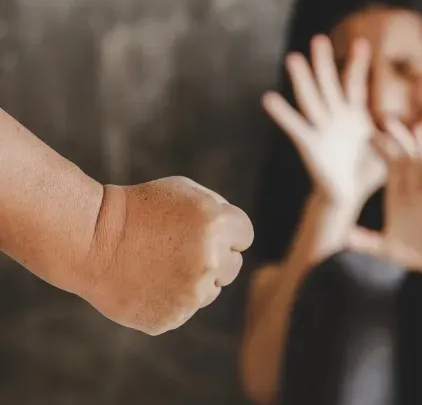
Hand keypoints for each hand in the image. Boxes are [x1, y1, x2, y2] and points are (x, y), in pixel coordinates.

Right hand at [80, 176, 253, 335]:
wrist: (90, 238)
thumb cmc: (139, 208)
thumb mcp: (184, 191)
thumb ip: (219, 211)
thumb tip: (238, 238)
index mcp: (218, 225)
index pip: (244, 236)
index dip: (226, 232)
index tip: (204, 231)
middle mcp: (211, 261)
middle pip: (233, 266)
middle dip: (215, 257)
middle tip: (180, 248)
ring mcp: (191, 294)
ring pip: (210, 290)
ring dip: (194, 280)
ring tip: (159, 263)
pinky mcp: (171, 317)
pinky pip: (184, 309)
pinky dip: (170, 299)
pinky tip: (146, 282)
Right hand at [262, 35, 384, 206]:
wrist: (349, 198)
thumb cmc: (368, 175)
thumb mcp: (394, 151)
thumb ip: (406, 134)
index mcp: (354, 116)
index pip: (355, 85)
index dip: (358, 65)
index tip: (363, 43)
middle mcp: (335, 118)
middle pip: (328, 85)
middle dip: (324, 63)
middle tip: (319, 39)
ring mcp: (321, 130)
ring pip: (311, 100)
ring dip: (302, 79)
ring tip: (294, 58)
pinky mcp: (310, 146)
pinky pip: (295, 127)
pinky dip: (282, 114)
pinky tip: (269, 98)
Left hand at [348, 121, 421, 277]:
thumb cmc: (416, 251)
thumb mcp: (387, 248)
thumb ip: (367, 241)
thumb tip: (343, 238)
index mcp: (401, 197)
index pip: (390, 167)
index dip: (381, 151)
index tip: (368, 136)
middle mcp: (418, 191)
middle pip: (408, 159)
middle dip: (398, 140)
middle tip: (386, 120)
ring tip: (417, 130)